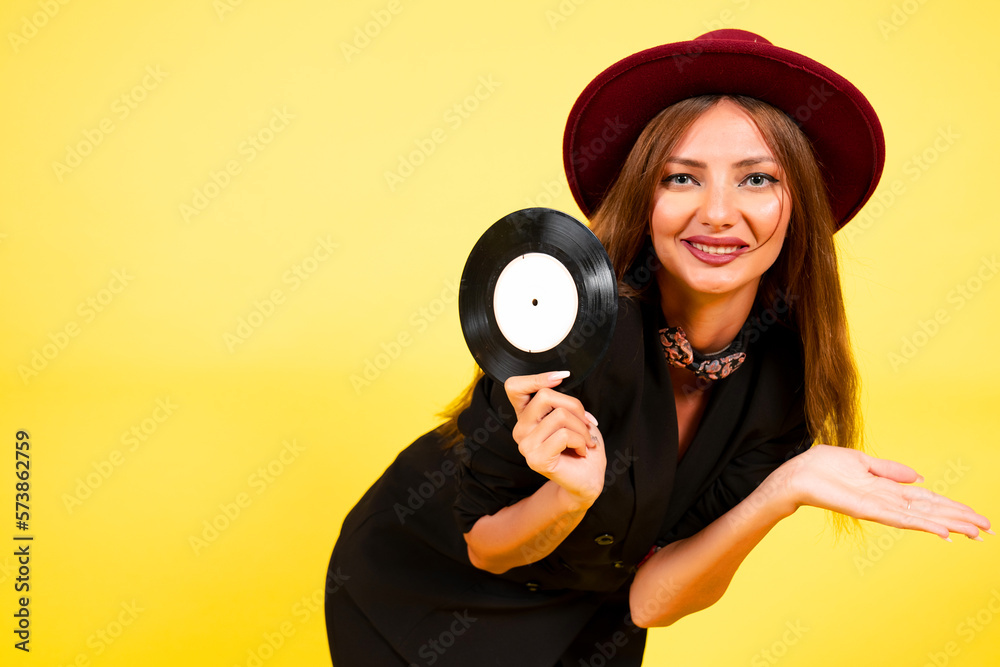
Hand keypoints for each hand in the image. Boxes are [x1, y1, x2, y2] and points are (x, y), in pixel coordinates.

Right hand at [505, 371, 605, 504]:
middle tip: (586, 424)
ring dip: (582, 427)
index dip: (536, 377)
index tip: (561, 378)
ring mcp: (525, 445)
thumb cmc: (582, 446)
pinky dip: (581, 440)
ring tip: (587, 440)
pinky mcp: (535, 459)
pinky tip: (582, 450)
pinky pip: (564, 435)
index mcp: (526, 416)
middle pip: (545, 395)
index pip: (514, 387)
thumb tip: (560, 378)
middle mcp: (520, 429)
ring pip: (559, 415)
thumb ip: (561, 399)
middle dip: (575, 406)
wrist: (588, 479)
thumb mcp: (574, 415)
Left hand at [779, 445, 990, 539]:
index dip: (952, 507)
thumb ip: (890, 470)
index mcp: (887, 488)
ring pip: (922, 516)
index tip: (976, 516)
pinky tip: (942, 531)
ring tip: (975, 533)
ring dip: (950, 523)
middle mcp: (887, 500)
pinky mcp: (867, 509)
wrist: (797, 473)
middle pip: (931, 510)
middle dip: (960, 519)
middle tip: (988, 530)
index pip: (927, 499)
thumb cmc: (823, 467)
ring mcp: (878, 506)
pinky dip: (923, 524)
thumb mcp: (862, 461)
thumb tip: (918, 477)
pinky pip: (900, 518)